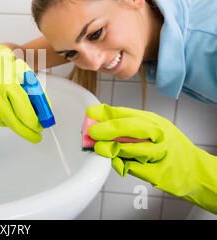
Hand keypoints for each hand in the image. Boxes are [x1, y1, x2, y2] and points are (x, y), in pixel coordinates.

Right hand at [0, 45, 42, 142]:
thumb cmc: (10, 65)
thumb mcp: (28, 76)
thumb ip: (37, 95)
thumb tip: (43, 113)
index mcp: (7, 84)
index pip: (24, 112)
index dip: (34, 123)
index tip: (40, 127)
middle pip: (13, 122)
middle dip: (26, 132)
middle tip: (35, 137)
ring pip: (5, 123)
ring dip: (16, 123)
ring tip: (21, 113)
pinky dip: (5, 118)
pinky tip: (7, 107)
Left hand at [87, 104, 216, 212]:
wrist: (196, 172)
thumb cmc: (170, 149)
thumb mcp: (152, 131)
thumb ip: (128, 128)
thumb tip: (98, 124)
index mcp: (155, 122)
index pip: (128, 113)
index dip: (106, 113)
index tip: (90, 113)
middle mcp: (160, 135)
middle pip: (132, 127)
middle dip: (109, 128)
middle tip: (93, 132)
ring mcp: (161, 154)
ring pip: (133, 149)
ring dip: (113, 148)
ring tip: (102, 149)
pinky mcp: (160, 173)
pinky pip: (134, 168)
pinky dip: (122, 165)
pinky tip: (117, 163)